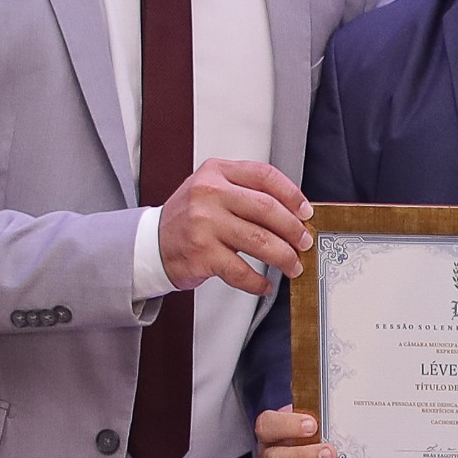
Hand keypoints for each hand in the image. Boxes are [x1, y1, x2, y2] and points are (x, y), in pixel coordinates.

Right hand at [162, 158, 313, 295]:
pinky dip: (259, 282)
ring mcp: (204, 224)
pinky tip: (265, 284)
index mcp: (216, 172)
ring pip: (260, 240)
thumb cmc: (188, 217)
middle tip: (304, 242)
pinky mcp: (202, 254)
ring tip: (292, 265)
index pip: (264, 176)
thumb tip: (292, 212)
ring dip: (284, 257)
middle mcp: (209, 194)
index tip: (305, 212)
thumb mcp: (210, 189)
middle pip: (267, 209)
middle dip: (294, 229)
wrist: (151, 243)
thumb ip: (245, 191)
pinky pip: (242, 271)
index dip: (291, 194)